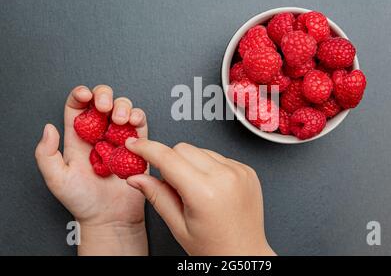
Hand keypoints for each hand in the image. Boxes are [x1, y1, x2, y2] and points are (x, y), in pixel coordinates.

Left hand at [35, 85, 148, 254]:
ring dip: (122, 105)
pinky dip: (138, 116)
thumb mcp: (56, 179)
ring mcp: (119, 138)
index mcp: (78, 137)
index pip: (77, 106)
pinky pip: (140, 123)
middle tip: (104, 107)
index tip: (84, 95)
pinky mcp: (138, 145)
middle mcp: (99, 134)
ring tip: (120, 120)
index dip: (81, 94)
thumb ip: (46, 154)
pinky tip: (132, 123)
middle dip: (104, 95)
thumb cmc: (83, 201)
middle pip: (101, 100)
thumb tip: (49, 128)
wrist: (110, 217)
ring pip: (122, 107)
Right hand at [124, 139, 275, 255]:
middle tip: (172, 186)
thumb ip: (156, 196)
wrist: (245, 254)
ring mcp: (239, 171)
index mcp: (204, 192)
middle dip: (170, 161)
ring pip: (201, 150)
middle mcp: (225, 177)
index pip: (167, 158)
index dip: (146, 149)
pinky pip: (219, 157)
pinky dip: (209, 167)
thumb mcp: (178, 226)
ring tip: (197, 191)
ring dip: (191, 163)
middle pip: (183, 148)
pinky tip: (212, 189)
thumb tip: (135, 177)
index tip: (134, 145)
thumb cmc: (214, 247)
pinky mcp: (247, 170)